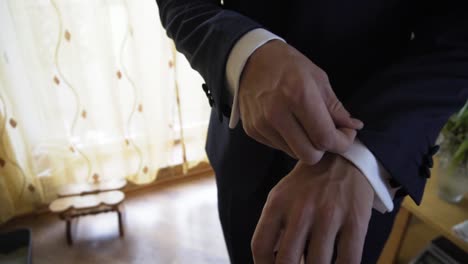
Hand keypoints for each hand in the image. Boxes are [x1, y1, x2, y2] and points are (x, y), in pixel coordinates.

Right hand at [239, 40, 362, 163]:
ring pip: (294, 154)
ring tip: (304, 125)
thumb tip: (354, 127)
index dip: (342, 142)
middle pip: (309, 155)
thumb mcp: (318, 78)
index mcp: (298, 96)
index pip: (325, 138)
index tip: (346, 134)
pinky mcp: (252, 130)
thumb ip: (335, 107)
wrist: (250, 60)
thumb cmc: (288, 65)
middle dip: (323, 148)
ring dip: (305, 144)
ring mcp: (261, 124)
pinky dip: (288, 140)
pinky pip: (279, 147)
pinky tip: (288, 123)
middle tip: (326, 133)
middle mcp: (277, 113)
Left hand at [251, 154, 373, 263]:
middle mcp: (301, 210)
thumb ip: (273, 227)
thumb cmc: (308, 185)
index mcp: (278, 204)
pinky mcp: (355, 221)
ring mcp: (329, 216)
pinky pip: (348, 261)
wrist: (343, 160)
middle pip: (287, 261)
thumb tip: (269, 261)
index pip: (260, 246)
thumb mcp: (282, 197)